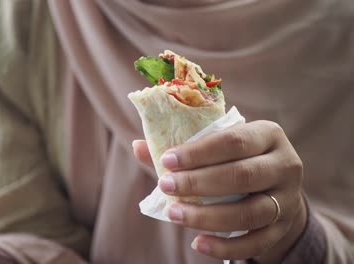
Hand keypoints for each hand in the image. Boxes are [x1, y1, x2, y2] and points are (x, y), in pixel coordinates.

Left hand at [133, 121, 306, 262]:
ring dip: (207, 216)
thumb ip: (182, 149)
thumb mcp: (216, 147)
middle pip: (242, 176)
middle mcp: (285, 165)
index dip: (198, 152)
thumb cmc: (235, 159)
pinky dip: (225, 247)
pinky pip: (255, 243)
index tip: (167, 160)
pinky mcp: (282, 228)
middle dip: (199, 183)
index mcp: (267, 134)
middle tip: (165, 186)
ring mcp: (287, 199)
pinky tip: (197, 243)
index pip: (233, 141)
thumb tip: (138, 147)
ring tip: (174, 213)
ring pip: (250, 213)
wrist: (274, 186)